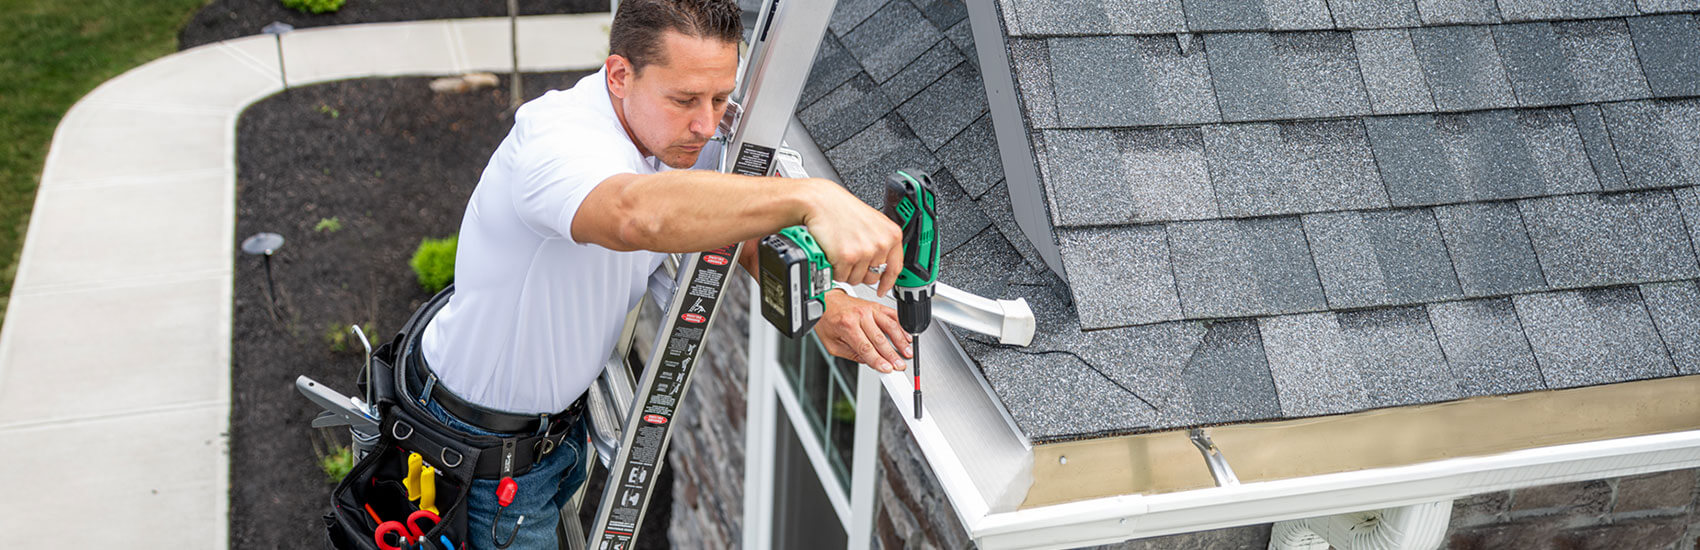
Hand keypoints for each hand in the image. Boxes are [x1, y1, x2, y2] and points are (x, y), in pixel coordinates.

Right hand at [799, 179, 904, 296]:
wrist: (820, 202)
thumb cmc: (842, 210)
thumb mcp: (873, 222)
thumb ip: (881, 242)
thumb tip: (883, 264)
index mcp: (891, 235)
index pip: (895, 268)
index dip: (887, 282)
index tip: (882, 289)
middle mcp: (881, 244)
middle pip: (872, 277)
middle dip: (859, 272)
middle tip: (849, 258)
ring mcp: (864, 251)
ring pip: (856, 279)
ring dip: (845, 270)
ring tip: (840, 251)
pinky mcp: (847, 257)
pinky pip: (841, 276)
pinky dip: (834, 269)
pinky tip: (832, 253)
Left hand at [813, 290, 912, 372]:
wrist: (825, 301)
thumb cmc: (827, 321)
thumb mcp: (832, 344)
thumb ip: (851, 354)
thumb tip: (868, 362)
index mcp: (847, 326)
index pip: (866, 348)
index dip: (878, 361)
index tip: (887, 369)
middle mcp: (859, 316)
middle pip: (880, 339)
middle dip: (892, 355)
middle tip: (899, 365)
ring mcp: (869, 309)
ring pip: (890, 326)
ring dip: (901, 341)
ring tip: (907, 352)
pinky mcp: (875, 305)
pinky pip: (892, 315)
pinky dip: (901, 326)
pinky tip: (906, 335)